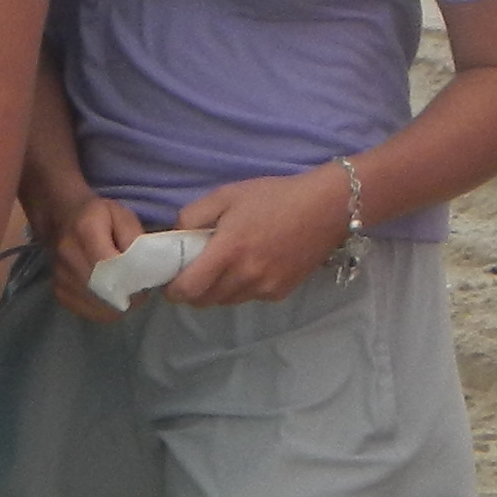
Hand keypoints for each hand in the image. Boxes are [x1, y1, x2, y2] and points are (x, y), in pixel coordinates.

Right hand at [47, 189, 147, 323]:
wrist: (63, 219)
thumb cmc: (99, 216)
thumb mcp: (123, 216)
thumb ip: (136, 240)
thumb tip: (144, 270)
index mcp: (86, 229)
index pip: (112, 265)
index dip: (133, 279)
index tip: (146, 281)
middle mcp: (68, 254)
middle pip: (106, 290)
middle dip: (130, 296)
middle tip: (140, 290)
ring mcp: (60, 276)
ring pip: (100, 307)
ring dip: (119, 305)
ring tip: (126, 290)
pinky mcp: (59, 293)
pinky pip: (90, 312)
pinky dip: (106, 310)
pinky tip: (110, 296)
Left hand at [166, 164, 354, 305]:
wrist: (326, 208)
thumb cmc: (273, 196)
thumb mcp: (226, 195)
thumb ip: (192, 216)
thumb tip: (174, 237)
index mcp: (228, 251)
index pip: (189, 289)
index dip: (173, 289)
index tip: (170, 280)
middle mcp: (245, 276)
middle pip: (204, 301)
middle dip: (192, 291)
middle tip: (192, 271)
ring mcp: (265, 288)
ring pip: (226, 301)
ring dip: (216, 291)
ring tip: (222, 266)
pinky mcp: (280, 293)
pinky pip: (248, 298)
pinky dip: (240, 288)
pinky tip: (250, 265)